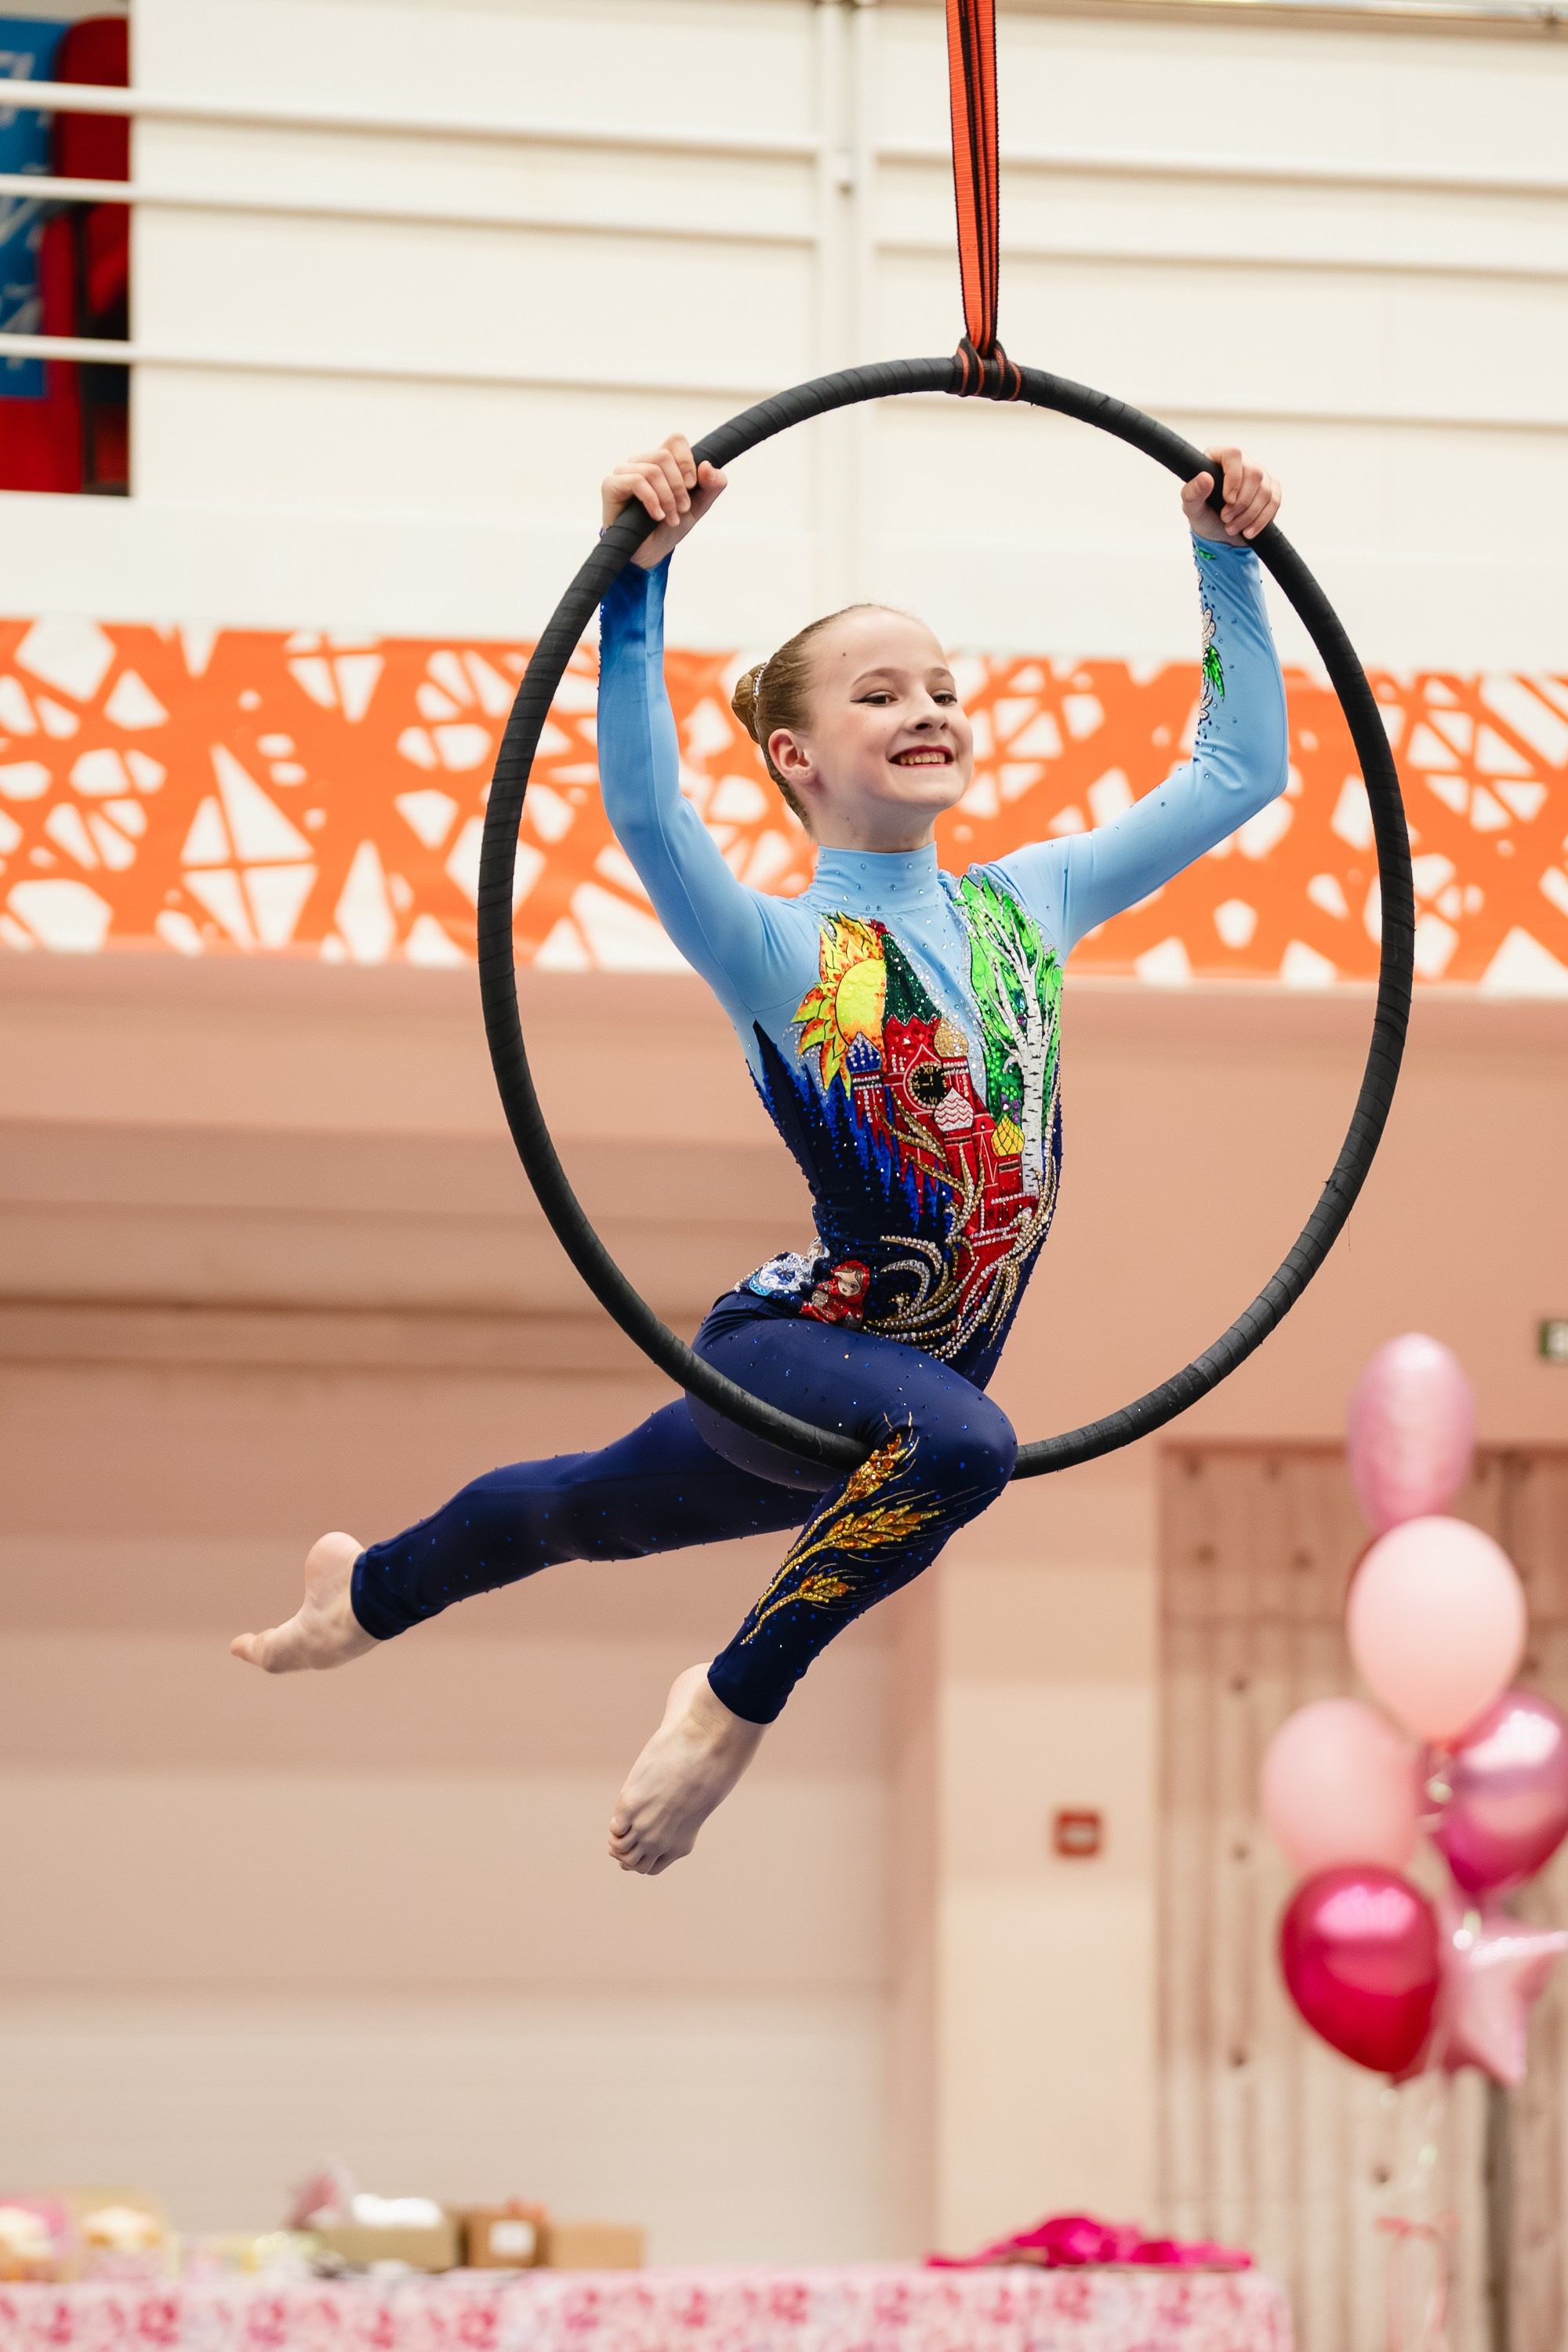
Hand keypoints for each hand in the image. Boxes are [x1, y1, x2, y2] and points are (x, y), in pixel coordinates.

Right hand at [601, 433, 727, 570]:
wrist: (651, 552)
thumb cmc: (670, 525)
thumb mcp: (699, 505)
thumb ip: (712, 485)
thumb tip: (706, 465)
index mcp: (661, 461)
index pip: (675, 440)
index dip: (687, 461)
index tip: (692, 486)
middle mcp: (641, 461)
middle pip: (664, 455)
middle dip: (678, 487)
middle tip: (683, 509)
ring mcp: (624, 472)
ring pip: (652, 470)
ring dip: (667, 498)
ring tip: (671, 518)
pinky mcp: (611, 485)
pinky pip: (635, 481)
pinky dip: (652, 500)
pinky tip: (657, 516)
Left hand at [1181, 445, 1279, 544]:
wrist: (1218, 532)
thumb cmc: (1204, 513)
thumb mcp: (1192, 507)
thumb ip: (1193, 492)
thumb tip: (1205, 478)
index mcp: (1220, 456)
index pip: (1234, 455)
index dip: (1234, 478)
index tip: (1227, 499)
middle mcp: (1243, 461)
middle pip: (1254, 474)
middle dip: (1241, 503)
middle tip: (1225, 519)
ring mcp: (1260, 474)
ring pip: (1265, 491)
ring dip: (1249, 515)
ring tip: (1232, 528)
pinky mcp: (1271, 489)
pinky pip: (1274, 502)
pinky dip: (1261, 520)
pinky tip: (1248, 531)